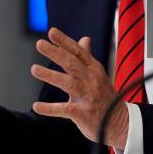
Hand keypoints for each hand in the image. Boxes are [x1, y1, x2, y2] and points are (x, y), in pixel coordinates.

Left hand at [31, 28, 128, 149]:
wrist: (118, 121)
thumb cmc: (104, 95)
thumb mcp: (98, 74)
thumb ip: (87, 56)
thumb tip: (84, 38)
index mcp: (94, 69)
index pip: (78, 51)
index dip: (65, 41)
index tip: (52, 32)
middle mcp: (91, 80)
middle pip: (72, 63)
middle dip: (55, 52)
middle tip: (39, 44)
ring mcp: (88, 96)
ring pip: (68, 83)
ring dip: (50, 75)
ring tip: (34, 69)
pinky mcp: (83, 113)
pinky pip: (64, 109)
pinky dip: (50, 108)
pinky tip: (36, 106)